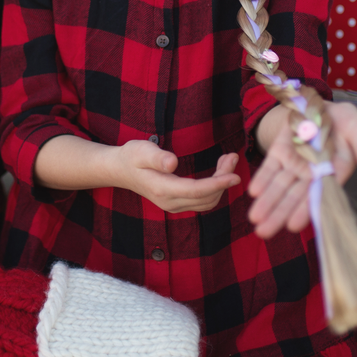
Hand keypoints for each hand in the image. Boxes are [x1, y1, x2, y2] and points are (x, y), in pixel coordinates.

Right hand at [113, 139, 240, 212]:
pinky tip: (219, 170)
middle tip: (232, 156)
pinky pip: (202, 200)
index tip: (235, 176)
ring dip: (221, 183)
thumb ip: (157, 157)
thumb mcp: (141, 150)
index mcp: (163, 189)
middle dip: (223, 179)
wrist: (121, 170)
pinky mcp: (178, 203)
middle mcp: (170, 203)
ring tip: (228, 159)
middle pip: (206, 197)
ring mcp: (174, 205)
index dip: (218, 184)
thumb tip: (172, 163)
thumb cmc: (132, 156)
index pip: (196, 191)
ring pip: (207, 201)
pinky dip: (215, 187)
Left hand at [247, 101, 356, 238]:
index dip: (305, 209)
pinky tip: (253, 191)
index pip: (319, 195)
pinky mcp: (280, 152)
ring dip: (267, 202)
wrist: (320, 105)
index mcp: (334, 172)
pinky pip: (270, 167)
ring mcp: (294, 163)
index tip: (293, 225)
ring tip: (255, 219)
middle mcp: (312, 173)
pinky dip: (262, 178)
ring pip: (279, 185)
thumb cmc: (343, 121)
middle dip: (279, 213)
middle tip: (263, 232)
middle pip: (294, 196)